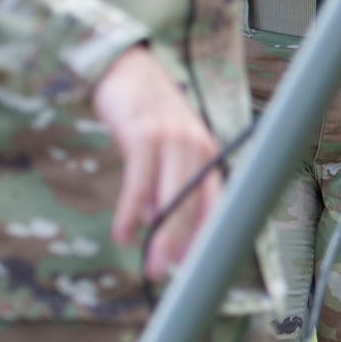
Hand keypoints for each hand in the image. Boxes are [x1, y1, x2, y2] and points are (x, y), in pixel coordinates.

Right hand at [92, 45, 222, 280]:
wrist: (125, 68)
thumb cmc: (146, 114)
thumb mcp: (161, 151)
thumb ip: (162, 186)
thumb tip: (154, 225)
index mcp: (206, 152)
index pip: (217, 200)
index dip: (208, 234)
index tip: (198, 264)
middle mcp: (196, 145)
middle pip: (195, 202)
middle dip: (183, 242)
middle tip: (168, 273)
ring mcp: (172, 139)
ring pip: (171, 196)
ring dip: (161, 234)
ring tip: (151, 263)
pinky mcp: (144, 135)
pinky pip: (139, 181)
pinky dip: (130, 210)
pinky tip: (123, 232)